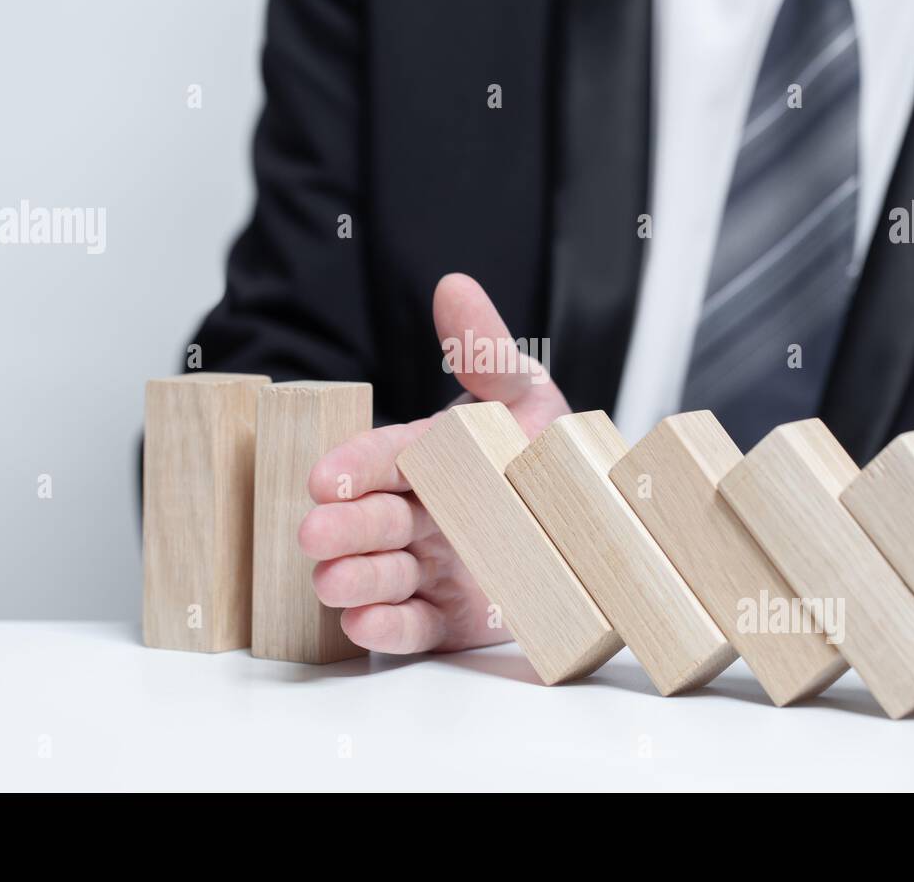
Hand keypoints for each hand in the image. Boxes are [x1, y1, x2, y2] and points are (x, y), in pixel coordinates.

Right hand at [298, 273, 569, 653]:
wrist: (598, 528)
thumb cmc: (545, 453)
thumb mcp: (524, 395)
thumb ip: (485, 350)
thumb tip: (454, 286)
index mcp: (430, 460)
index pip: (386, 459)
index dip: (357, 466)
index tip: (326, 476)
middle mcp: (424, 516)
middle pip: (377, 521)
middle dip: (344, 527)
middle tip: (315, 533)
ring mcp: (433, 569)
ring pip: (385, 576)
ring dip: (354, 579)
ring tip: (331, 580)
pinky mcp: (450, 618)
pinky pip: (414, 627)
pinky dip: (387, 628)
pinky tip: (362, 623)